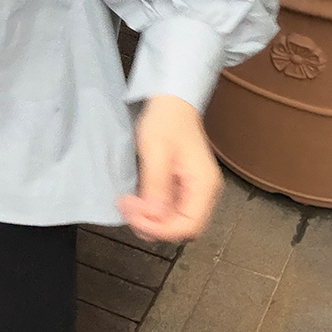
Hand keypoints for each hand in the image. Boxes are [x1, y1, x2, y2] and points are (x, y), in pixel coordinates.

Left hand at [116, 94, 222, 243]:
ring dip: (149, 220)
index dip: (159, 229)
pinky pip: (168, 211)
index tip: (133, 213)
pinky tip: (135, 199)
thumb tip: (154, 217)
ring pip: (174, 223)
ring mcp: (194, 192)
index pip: (188, 226)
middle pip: (182, 229)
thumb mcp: (156, 151)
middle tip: (127, 207)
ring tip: (128, 203)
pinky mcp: (182, 189)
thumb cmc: (166, 120)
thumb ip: (156, 186)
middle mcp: (204, 194)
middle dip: (152, 226)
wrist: (172, 102)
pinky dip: (151, 211)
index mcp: (204, 186)